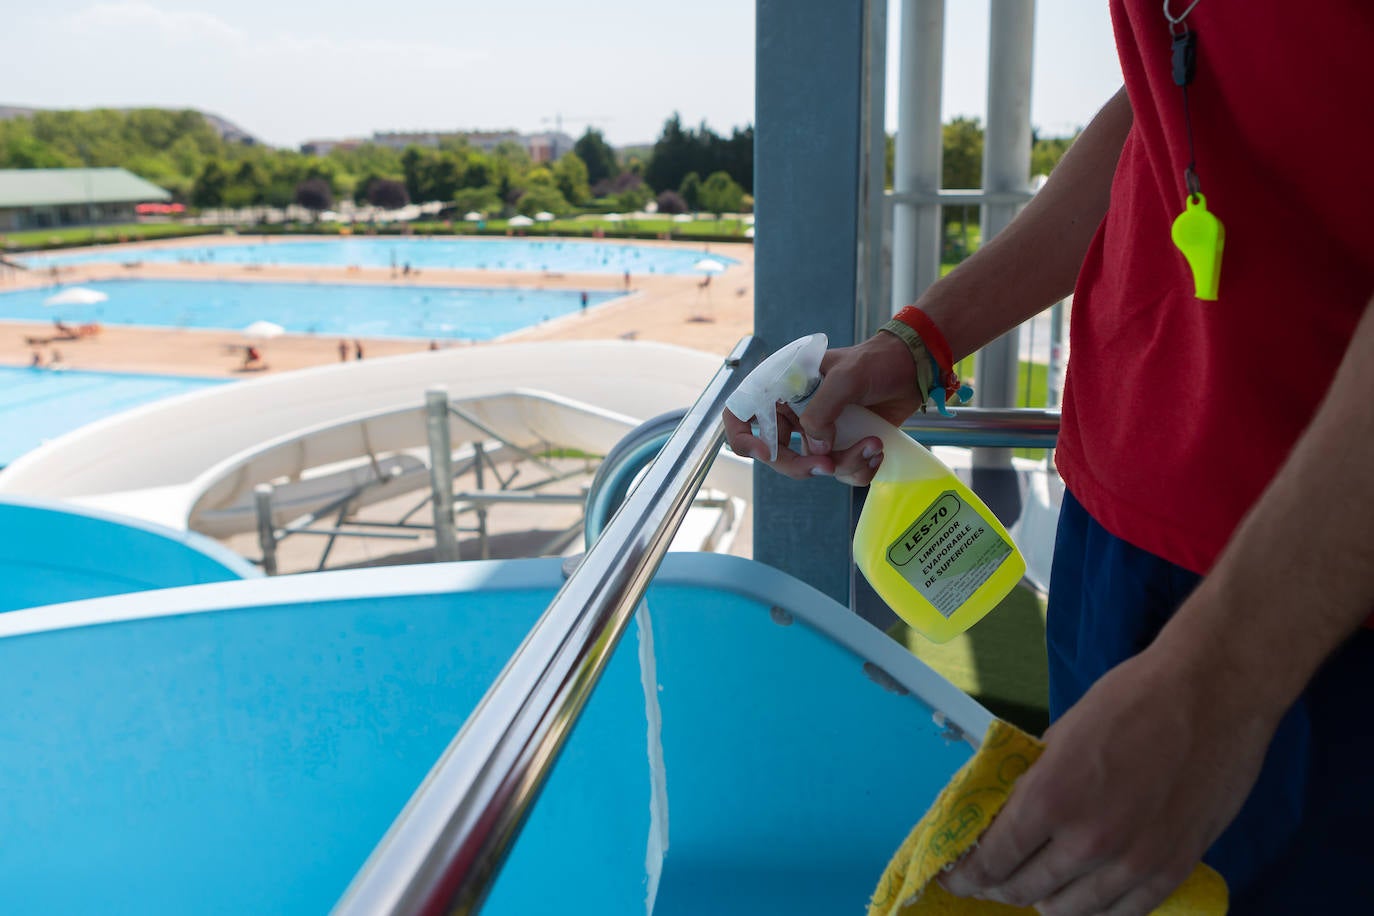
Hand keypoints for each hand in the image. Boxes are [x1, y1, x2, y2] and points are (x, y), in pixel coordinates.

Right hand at [722, 331, 921, 484]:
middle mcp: (796, 412)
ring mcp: (819, 432)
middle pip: (777, 454)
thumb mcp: (846, 377)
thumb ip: (822, 410)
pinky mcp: (843, 446)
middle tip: (830, 466)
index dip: (744, 438)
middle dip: (803, 466)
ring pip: (815, 466)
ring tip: (873, 445)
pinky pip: (841, 472)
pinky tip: (877, 449)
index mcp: (784, 388)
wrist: (914, 367)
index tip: (766, 454)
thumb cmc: (876, 361)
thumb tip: (814, 448)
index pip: (741, 415)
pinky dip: (861, 467)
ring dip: (845, 464)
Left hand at [940, 644, 1277, 914]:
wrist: (1212, 694)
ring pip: (1071, 910)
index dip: (968, 874)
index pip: (993, 858)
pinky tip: (1086, 897)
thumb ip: (1034, 782)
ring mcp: (1134, 862)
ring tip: (1039, 889)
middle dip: (1001, 886)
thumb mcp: (1061, 734)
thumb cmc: (1133, 699)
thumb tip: (1009, 814)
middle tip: (993, 880)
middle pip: (1025, 888)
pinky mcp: (1173, 870)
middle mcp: (1088, 841)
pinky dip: (1098, 908)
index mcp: (1050, 798)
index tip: (957, 878)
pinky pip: (1123, 913)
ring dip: (1047, 901)